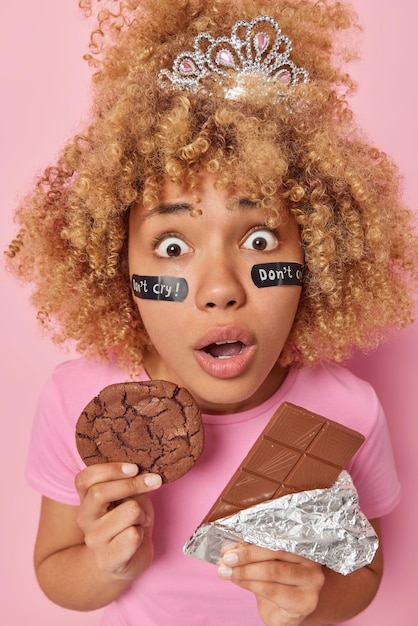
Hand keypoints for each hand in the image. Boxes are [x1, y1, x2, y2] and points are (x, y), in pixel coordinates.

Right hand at [75, 463, 161, 580]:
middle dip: (133, 484)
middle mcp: (85, 518)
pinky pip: (133, 535)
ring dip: (142, 512)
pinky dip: (143, 531)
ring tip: (141, 519)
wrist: (127, 560)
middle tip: (154, 481)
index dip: (110, 469)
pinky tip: (139, 536)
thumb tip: (141, 470)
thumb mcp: (130, 496)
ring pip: (128, 511)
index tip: (134, 467)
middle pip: (100, 493)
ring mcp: (93, 540)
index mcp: (86, 499)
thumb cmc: (129, 522)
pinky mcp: (106, 559)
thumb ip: (129, 483)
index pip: (86, 479)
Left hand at [218, 544, 324, 625]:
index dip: (251, 540)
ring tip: (226, 572)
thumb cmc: (274, 586)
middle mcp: (312, 562)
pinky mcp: (305, 602)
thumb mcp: (264, 564)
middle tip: (226, 558)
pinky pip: (272, 590)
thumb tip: (229, 548)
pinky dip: (250, 584)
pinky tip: (238, 581)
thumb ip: (252, 553)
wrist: (284, 616)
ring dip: (244, 571)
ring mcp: (312, 583)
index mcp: (304, 546)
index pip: (276, 537)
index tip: (229, 545)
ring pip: (272, 571)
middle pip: (275, 552)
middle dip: (246, 555)